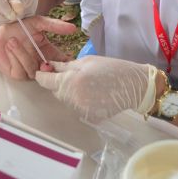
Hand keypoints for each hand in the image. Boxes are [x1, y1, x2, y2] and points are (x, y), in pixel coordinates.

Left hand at [0, 16, 73, 78]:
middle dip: (49, 67)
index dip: (67, 64)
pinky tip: (9, 47)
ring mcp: (29, 70)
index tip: (69, 59)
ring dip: (23, 54)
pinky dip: (15, 57)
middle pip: (52, 73)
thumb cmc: (16, 26)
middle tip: (45, 60)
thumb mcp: (37, 23)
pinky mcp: (17, 74)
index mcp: (48, 52)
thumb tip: (73, 28)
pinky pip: (22, 71)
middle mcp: (40, 63)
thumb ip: (54, 26)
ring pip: (34, 70)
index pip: (63, 62)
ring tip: (12, 41)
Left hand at [35, 56, 157, 123]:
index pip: (46, 82)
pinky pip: (77, 107)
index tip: (43, 71)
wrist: (135, 86)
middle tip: (71, 74)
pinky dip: (80, 100)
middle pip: (56, 92)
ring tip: (85, 83)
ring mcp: (81, 110)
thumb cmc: (112, 68)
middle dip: (58, 83)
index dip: (42, 75)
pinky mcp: (89, 117)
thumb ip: (65, 66)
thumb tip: (49, 66)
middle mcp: (73, 98)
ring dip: (69, 92)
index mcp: (71, 81)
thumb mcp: (87, 61)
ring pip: (66, 100)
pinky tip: (92, 93)